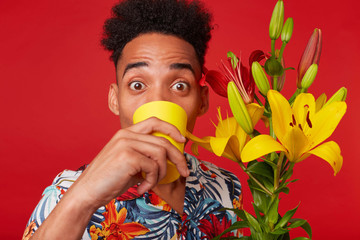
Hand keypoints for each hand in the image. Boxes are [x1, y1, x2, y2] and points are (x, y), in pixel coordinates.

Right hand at [68, 117, 188, 209]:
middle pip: (163, 140)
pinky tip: (141, 188)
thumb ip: (146, 157)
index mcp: (126, 133)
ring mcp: (126, 143)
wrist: (87, 192)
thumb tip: (169, 160)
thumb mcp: (130, 164)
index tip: (182, 140)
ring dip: (161, 174)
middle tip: (185, 172)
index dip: (171, 129)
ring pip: (161, 153)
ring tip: (149, 185)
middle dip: (178, 158)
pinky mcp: (128, 156)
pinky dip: (152, 181)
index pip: (154, 122)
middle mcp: (126, 134)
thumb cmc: (109, 180)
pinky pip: (153, 167)